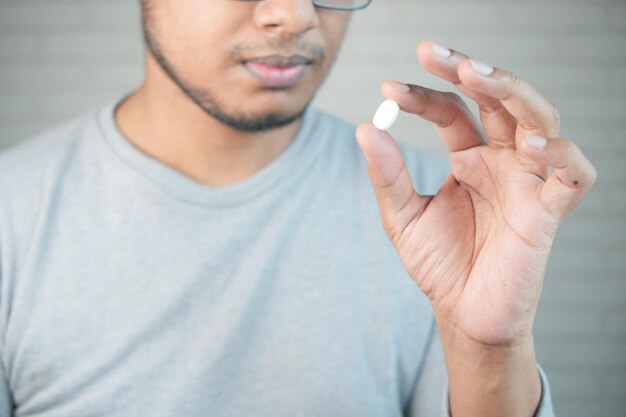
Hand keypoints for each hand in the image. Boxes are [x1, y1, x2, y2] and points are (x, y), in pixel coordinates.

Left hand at [355, 40, 596, 346]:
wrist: (462, 313)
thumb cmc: (438, 264)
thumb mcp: (403, 216)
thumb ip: (388, 176)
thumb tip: (365, 127)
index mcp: (469, 158)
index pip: (453, 110)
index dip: (423, 95)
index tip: (387, 90)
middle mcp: (502, 161)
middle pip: (499, 99)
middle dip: (471, 70)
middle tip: (434, 54)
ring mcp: (528, 182)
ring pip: (539, 119)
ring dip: (513, 92)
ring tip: (476, 77)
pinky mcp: (548, 211)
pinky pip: (574, 175)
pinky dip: (561, 154)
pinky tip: (529, 144)